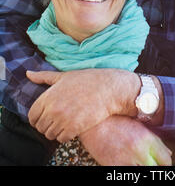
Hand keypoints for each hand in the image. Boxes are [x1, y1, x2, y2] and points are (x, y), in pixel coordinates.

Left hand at [26, 68, 140, 141]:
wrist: (108, 89)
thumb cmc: (87, 80)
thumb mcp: (64, 76)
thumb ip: (43, 76)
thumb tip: (27, 73)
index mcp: (48, 96)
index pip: (32, 116)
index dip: (37, 118)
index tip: (46, 116)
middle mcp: (53, 109)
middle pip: (40, 127)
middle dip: (47, 125)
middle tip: (59, 119)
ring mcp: (63, 119)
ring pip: (50, 135)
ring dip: (56, 131)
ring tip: (66, 122)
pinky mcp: (74, 128)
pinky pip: (61, 139)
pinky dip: (65, 136)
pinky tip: (73, 127)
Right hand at [80, 116, 171, 165]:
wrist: (94, 124)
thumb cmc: (116, 121)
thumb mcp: (138, 126)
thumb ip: (155, 139)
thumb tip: (169, 154)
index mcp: (147, 138)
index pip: (166, 160)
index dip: (165, 163)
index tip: (162, 162)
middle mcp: (139, 151)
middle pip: (155, 168)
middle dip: (154, 165)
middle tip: (148, 161)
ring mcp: (126, 161)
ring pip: (143, 172)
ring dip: (142, 167)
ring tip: (136, 161)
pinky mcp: (115, 167)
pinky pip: (129, 174)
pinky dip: (130, 170)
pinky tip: (127, 163)